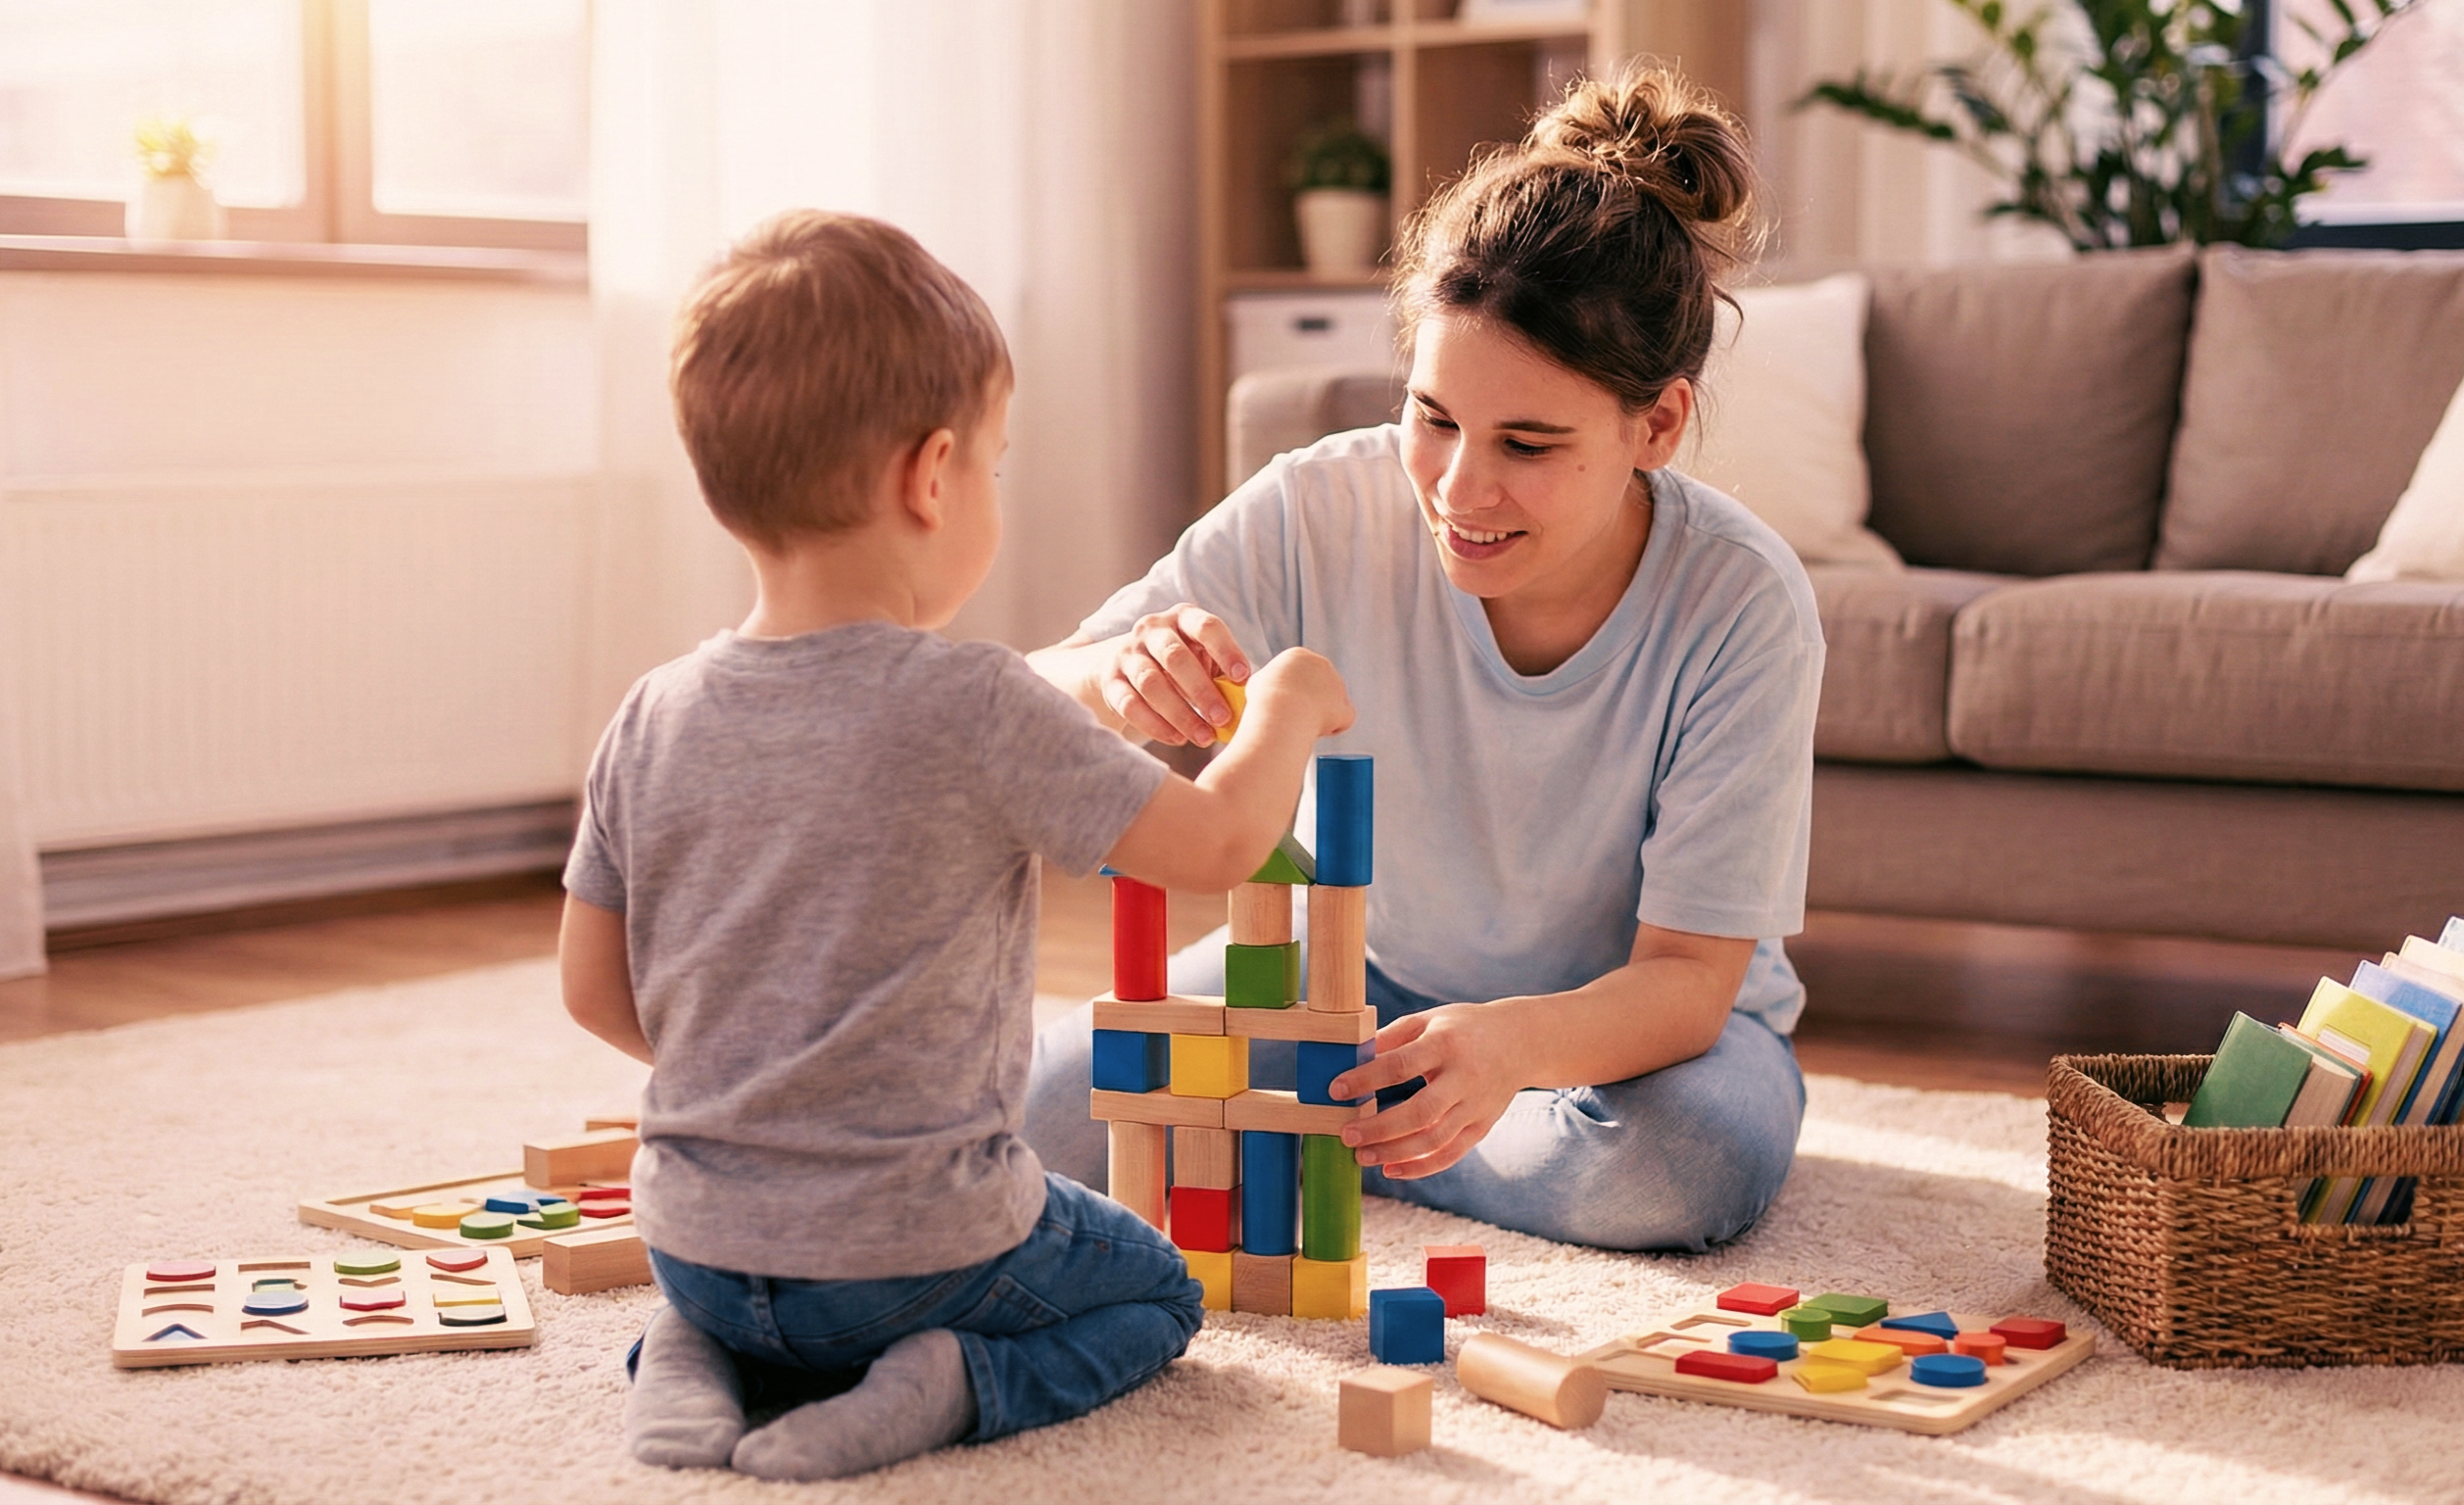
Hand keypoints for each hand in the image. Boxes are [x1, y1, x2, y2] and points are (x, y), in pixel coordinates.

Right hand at [1099, 605, 1250, 745]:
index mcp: (1184, 618)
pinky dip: (1155, 725)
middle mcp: (1152, 629)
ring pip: (1150, 683)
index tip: (1242, 678)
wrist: (1126, 665)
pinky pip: (1129, 704)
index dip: (1226, 651)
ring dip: (1180, 713)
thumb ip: (1223, 672)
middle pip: (1175, 656)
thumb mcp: (1203, 657)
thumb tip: (1249, 703)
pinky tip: (1178, 739)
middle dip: (1201, 690)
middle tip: (1223, 719)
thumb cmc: (1184, 664)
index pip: (1206, 626)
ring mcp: (1127, 653)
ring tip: (1204, 737)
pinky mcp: (1110, 680)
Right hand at [1245, 646, 1354, 740]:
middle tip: (1291, 715)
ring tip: (1299, 722)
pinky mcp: (1345, 707)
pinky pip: (1341, 721)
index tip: (1283, 702)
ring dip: (1317, 716)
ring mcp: (1337, 686)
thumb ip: (1273, 681)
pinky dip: (1329, 729)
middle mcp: (1322, 665)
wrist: (1281, 714)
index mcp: (1300, 656)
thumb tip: (1272, 686)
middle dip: (1308, 702)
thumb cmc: (1266, 700)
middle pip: (1318, 687)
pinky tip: (1313, 729)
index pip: (1301, 674)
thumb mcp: (1259, 681)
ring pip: (1329, 705)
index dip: (1292, 691)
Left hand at [1330, 1003, 1521, 1179]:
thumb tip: (1350, 1059)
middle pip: (1420, 1111)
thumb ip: (1391, 1038)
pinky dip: (1420, 1167)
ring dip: (1395, 1153)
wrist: (1521, 1042)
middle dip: (1380, 1128)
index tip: (1336, 1090)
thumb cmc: (1463, 1028)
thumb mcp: (1429, 1020)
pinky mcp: (1483, 1126)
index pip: (1400, 1064)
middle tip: (1347, 1135)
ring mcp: (1476, 1105)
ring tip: (1362, 1156)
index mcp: (1445, 1044)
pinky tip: (1392, 1170)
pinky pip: (1451, 1154)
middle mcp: (1464, 1077)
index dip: (1366, 1079)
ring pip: (1435, 1139)